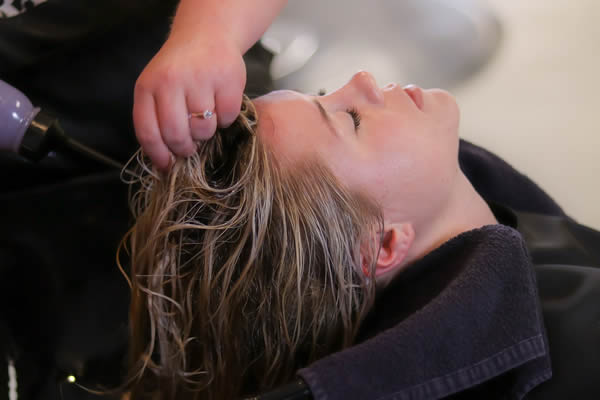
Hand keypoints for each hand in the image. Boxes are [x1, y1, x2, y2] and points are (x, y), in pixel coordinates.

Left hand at [133, 34, 245, 168]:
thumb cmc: (180, 71)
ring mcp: (200, 78)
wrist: (206, 34)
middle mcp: (170, 80)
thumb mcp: (157, 89)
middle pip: (176, 134)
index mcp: (147, 87)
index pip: (148, 132)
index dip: (158, 155)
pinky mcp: (227, 78)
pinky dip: (226, 118)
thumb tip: (165, 162)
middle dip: (185, 148)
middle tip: (191, 146)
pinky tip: (221, 104)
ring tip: (206, 117)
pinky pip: (227, 117)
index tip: (168, 165)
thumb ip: (156, 120)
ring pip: (204, 129)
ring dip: (207, 132)